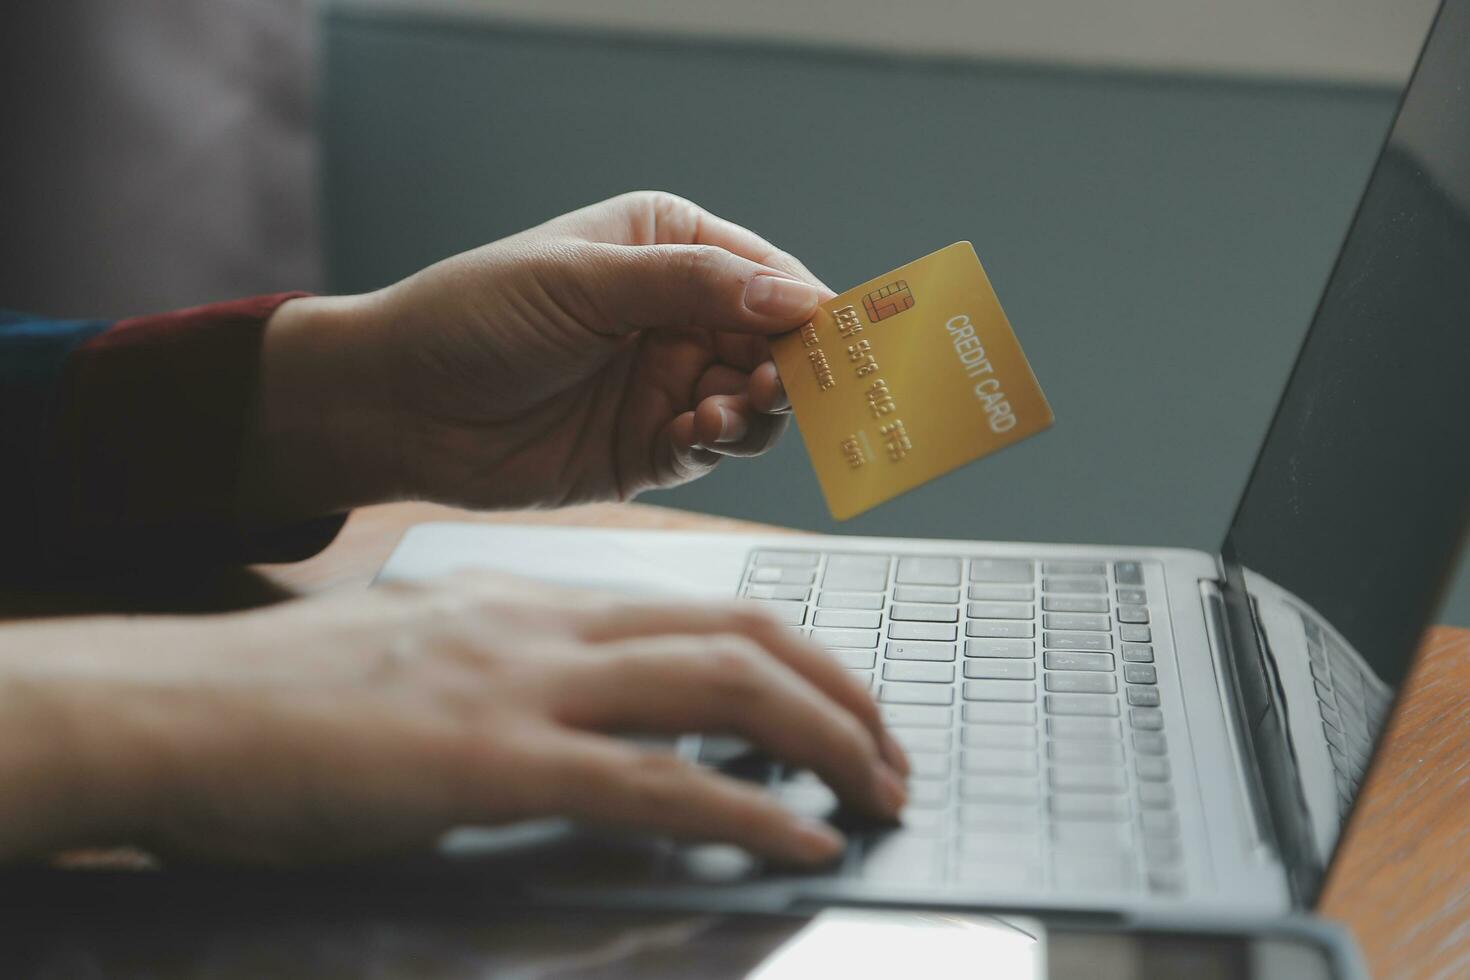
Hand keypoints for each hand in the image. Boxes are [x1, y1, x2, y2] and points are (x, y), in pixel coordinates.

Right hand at [0, 576, 906, 863]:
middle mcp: (549, 625)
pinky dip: (749, 811)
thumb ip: (514, 671)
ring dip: (825, 740)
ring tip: (881, 791)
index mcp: (536, 601)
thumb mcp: (426, 656)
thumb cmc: (290, 697)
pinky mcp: (493, 761)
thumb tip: (581, 710)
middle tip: (893, 751)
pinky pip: (656, 783)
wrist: (180, 707)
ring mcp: (526, 687)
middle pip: (742, 633)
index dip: (796, 652)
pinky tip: (801, 841)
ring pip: (722, 688)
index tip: (840, 701)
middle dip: (841, 692)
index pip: (704, 606)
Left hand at [245, 192, 831, 520]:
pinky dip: (718, 439)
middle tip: (786, 381)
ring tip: (727, 404)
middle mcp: (675, 315)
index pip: (765, 272)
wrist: (395, 407)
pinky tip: (695, 428)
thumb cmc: (472, 317)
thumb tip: (796, 294)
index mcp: (665, 248)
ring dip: (755, 405)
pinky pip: (711, 445)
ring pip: (753, 401)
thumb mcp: (582, 282)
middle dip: (791, 364)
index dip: (807, 304)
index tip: (843, 336)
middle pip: (772, 343)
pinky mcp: (648, 447)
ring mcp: (663, 383)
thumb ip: (691, 285)